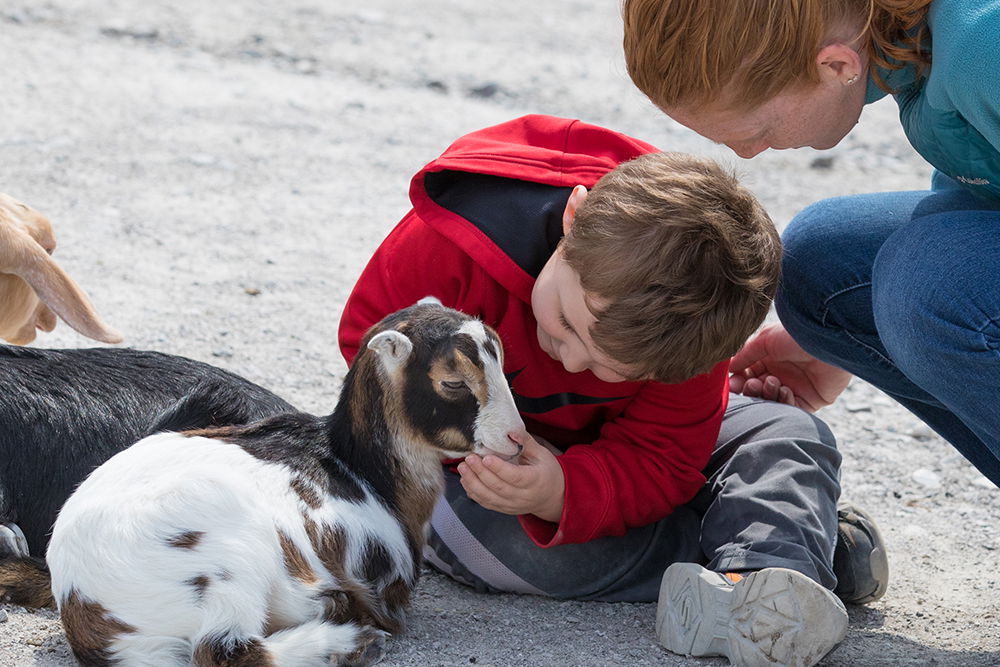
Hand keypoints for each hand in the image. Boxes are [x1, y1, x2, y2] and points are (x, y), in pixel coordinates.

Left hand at [457, 431, 564, 521]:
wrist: (552, 496)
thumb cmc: (546, 472)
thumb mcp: (541, 454)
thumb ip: (525, 441)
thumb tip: (510, 431)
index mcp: (536, 481)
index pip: (516, 477)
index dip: (500, 469)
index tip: (486, 458)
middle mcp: (523, 496)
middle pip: (499, 487)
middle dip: (481, 473)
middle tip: (469, 459)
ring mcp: (512, 505)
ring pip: (489, 497)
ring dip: (473, 483)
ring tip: (463, 468)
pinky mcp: (504, 509)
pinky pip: (485, 503)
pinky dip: (473, 492)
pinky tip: (465, 480)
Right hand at [729, 323, 851, 412]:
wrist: (829, 341)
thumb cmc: (796, 335)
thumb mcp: (764, 340)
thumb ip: (744, 355)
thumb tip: (728, 369)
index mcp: (768, 358)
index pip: (746, 375)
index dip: (738, 381)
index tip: (733, 384)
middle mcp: (780, 373)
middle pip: (756, 391)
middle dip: (751, 389)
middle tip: (752, 384)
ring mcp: (794, 387)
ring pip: (770, 402)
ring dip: (767, 395)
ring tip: (772, 382)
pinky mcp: (809, 400)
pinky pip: (789, 409)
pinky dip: (783, 402)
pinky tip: (786, 389)